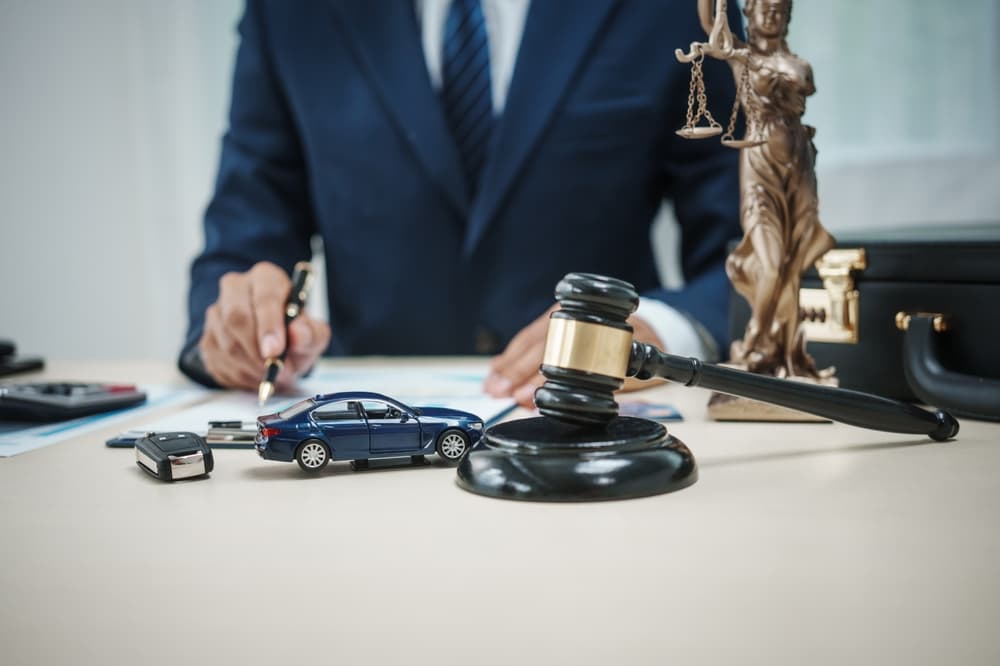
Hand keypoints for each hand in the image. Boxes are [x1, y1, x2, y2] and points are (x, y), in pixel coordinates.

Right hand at [198, 261, 330, 390]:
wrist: (277, 349)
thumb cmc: (296, 335)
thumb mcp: (314, 334)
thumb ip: (310, 334)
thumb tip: (298, 334)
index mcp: (266, 278)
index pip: (264, 297)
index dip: (269, 326)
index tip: (275, 351)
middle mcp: (236, 288)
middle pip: (236, 317)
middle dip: (256, 350)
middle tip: (274, 371)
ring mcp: (216, 312)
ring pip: (226, 343)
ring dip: (251, 367)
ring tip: (272, 375)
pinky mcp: (206, 338)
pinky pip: (217, 361)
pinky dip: (240, 376)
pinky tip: (256, 376)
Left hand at [484, 308, 665, 407]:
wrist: (655, 328)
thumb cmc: (605, 334)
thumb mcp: (572, 335)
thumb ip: (542, 352)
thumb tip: (505, 377)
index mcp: (563, 313)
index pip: (528, 338)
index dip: (508, 360)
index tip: (491, 379)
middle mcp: (580, 319)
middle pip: (542, 348)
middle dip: (517, 373)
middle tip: (500, 391)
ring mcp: (602, 336)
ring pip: (563, 360)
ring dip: (540, 381)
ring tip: (521, 398)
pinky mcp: (620, 356)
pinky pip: (591, 375)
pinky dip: (573, 388)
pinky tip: (556, 399)